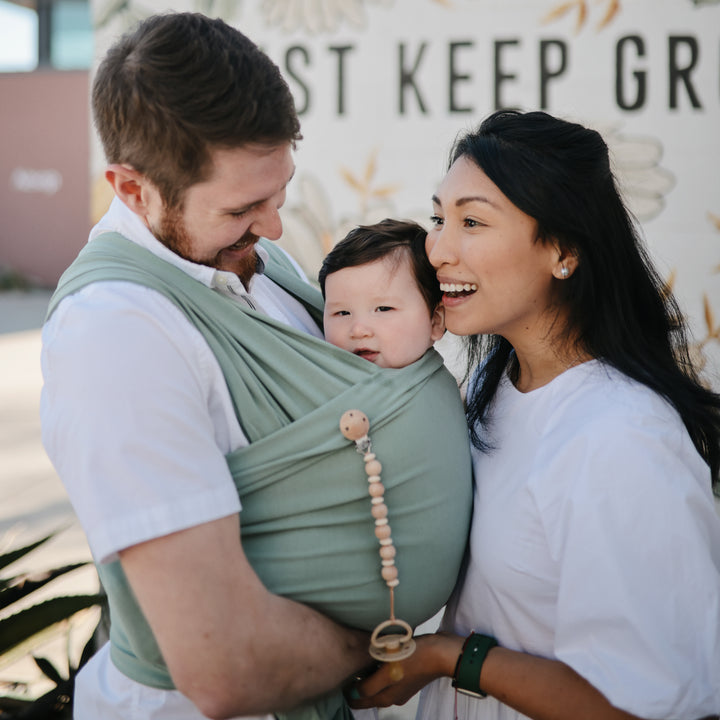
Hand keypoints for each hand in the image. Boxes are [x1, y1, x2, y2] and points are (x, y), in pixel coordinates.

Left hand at [347, 633, 463, 708]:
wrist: (440, 652)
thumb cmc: (415, 659)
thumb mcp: (389, 672)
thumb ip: (371, 685)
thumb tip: (356, 691)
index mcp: (385, 697)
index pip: (357, 699)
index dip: (346, 688)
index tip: (339, 674)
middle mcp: (390, 696)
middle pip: (365, 694)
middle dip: (354, 684)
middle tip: (347, 666)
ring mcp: (399, 686)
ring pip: (375, 684)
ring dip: (367, 675)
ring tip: (360, 659)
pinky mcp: (406, 677)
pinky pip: (386, 677)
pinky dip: (379, 670)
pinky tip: (377, 656)